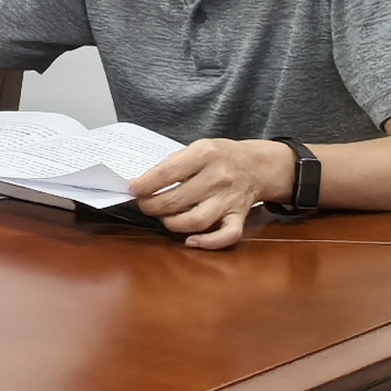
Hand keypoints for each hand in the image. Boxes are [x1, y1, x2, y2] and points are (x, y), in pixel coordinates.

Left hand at [126, 137, 285, 249]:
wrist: (258, 165)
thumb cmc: (220, 157)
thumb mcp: (197, 148)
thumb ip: (173, 164)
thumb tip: (144, 184)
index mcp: (205, 154)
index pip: (168, 173)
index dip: (146, 184)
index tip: (133, 190)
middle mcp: (218, 177)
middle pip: (177, 200)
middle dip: (153, 206)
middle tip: (145, 205)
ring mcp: (230, 199)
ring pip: (196, 221)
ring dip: (172, 223)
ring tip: (164, 218)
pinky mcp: (240, 216)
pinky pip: (226, 236)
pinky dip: (208, 243)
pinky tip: (190, 240)